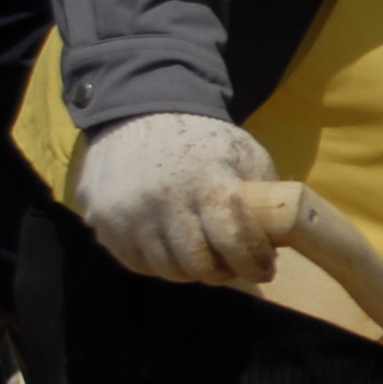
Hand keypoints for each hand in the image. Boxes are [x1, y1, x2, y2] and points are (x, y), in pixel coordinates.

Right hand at [72, 113, 277, 285]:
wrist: (139, 112)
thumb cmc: (201, 140)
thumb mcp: (244, 153)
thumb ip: (266, 195)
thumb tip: (278, 243)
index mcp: (206, 180)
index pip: (234, 241)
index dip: (254, 263)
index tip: (265, 270)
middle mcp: (163, 199)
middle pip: (199, 265)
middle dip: (223, 271)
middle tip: (232, 264)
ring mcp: (128, 213)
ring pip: (168, 269)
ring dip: (190, 268)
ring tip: (202, 251)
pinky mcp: (104, 222)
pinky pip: (138, 263)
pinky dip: (158, 261)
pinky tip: (170, 241)